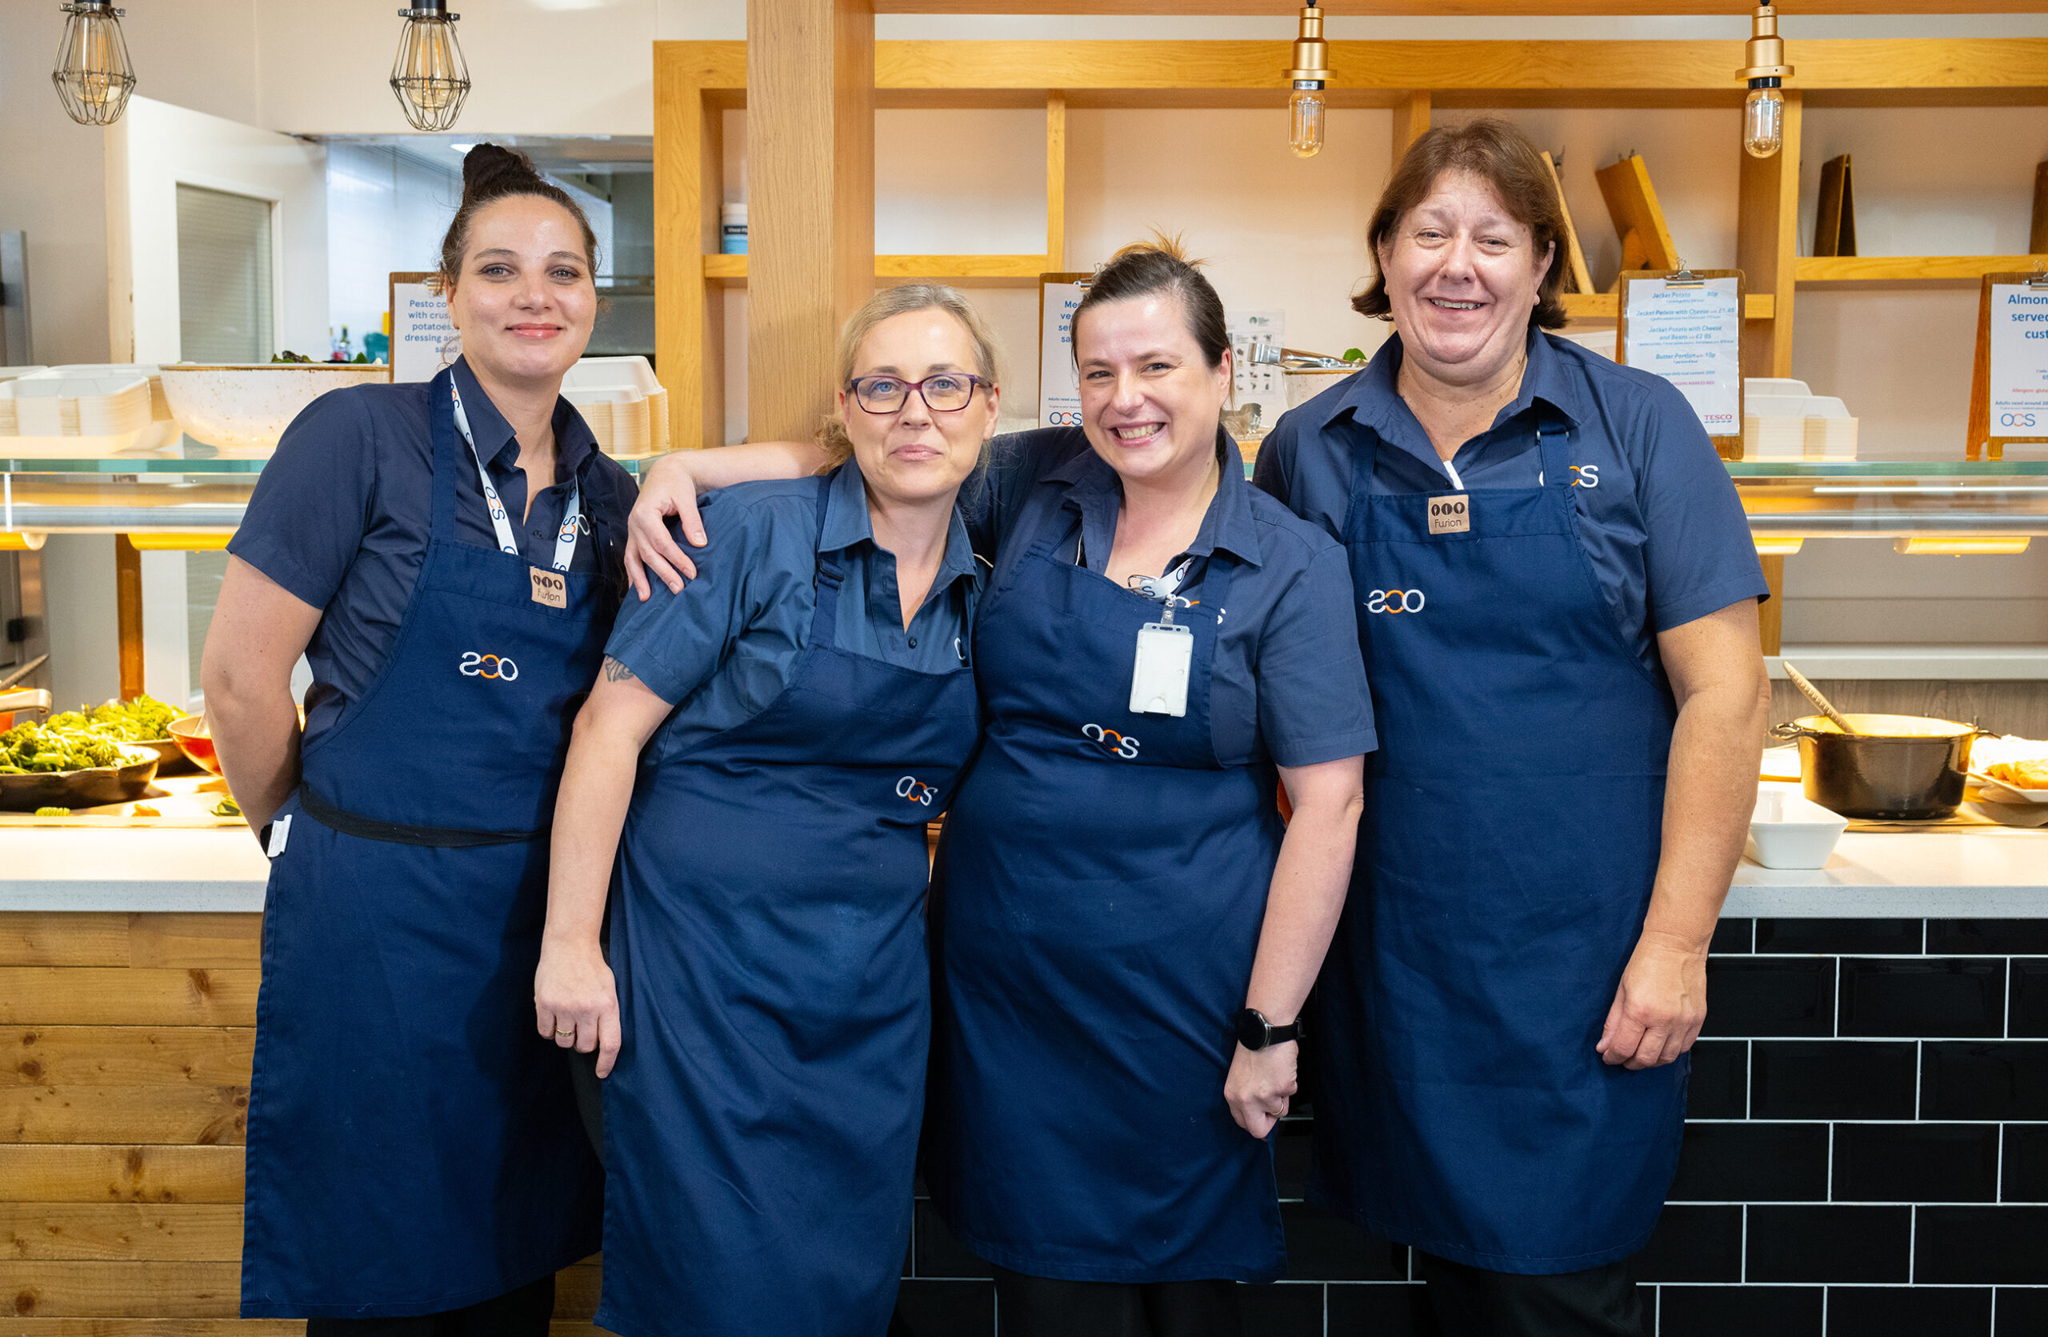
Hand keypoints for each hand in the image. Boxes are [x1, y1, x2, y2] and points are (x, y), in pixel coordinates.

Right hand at [534, 938, 622, 1077]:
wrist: (569, 945)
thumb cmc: (592, 968)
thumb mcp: (609, 989)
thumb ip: (607, 1015)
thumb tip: (602, 1044)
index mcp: (607, 1005)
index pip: (611, 1044)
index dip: (607, 1063)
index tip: (602, 1073)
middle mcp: (587, 1008)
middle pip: (585, 1046)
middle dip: (584, 1043)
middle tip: (582, 1028)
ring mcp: (564, 1007)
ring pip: (564, 1042)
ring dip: (566, 1037)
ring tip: (568, 1019)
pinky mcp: (545, 1004)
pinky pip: (546, 1033)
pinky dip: (549, 1031)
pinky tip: (554, 1017)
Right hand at [623, 453, 707, 600]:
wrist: (666, 472)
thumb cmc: (677, 483)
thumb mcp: (686, 498)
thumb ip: (692, 521)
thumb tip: (699, 544)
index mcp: (645, 513)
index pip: (661, 542)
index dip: (676, 559)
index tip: (692, 573)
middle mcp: (634, 523)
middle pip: (648, 554)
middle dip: (663, 573)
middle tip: (679, 589)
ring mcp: (632, 530)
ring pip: (634, 558)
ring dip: (640, 579)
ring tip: (646, 599)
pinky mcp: (635, 534)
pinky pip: (630, 556)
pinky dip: (632, 573)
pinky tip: (635, 589)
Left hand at [1224, 1042, 1297, 1138]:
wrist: (1265, 1029)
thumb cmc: (1253, 1046)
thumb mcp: (1240, 1076)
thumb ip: (1247, 1097)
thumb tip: (1259, 1113)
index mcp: (1232, 1095)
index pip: (1243, 1124)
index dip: (1256, 1120)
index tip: (1262, 1116)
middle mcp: (1245, 1099)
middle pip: (1259, 1130)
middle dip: (1270, 1121)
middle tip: (1274, 1105)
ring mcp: (1264, 1096)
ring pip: (1280, 1110)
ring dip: (1282, 1096)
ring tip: (1276, 1076)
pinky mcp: (1281, 1088)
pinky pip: (1291, 1093)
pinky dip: (1290, 1083)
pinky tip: (1282, 1068)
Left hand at [1596, 930, 1707, 1069]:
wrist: (1676, 945)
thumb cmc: (1648, 961)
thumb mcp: (1621, 990)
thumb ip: (1613, 1022)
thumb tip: (1605, 1045)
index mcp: (1640, 1010)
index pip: (1624, 1048)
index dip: (1613, 1056)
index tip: (1608, 1056)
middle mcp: (1664, 1020)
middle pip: (1646, 1059)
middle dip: (1630, 1062)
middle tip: (1622, 1058)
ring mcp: (1684, 1022)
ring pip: (1666, 1058)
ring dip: (1651, 1060)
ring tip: (1640, 1052)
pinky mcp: (1698, 1020)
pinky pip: (1684, 1048)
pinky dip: (1670, 1052)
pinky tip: (1659, 1045)